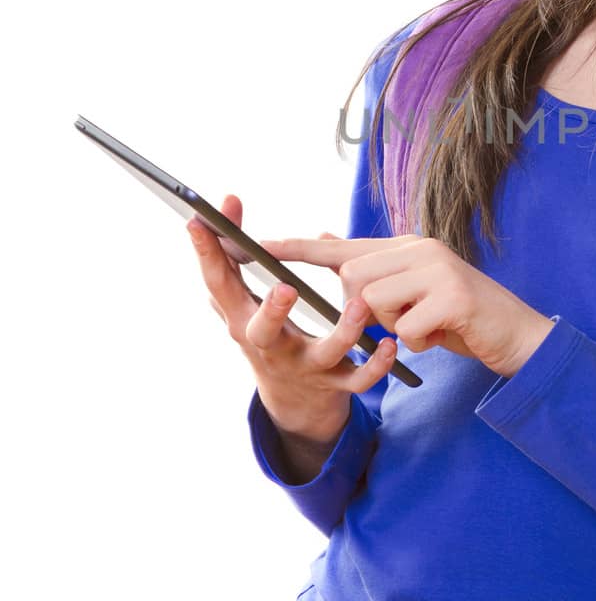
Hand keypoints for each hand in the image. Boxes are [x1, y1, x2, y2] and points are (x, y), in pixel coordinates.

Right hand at [185, 194, 398, 441]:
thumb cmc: (265, 332)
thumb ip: (234, 255)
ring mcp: (304, 367)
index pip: (219, 284)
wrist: (291, 399)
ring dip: (344, 331)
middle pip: (263, 332)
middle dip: (272, 312)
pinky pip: (358, 380)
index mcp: (243, 319)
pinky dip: (376, 365)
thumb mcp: (243, 300)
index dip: (206, 254)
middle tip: (285, 288)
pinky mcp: (336, 384)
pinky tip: (391, 344)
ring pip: (324, 354)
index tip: (199, 222)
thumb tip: (228, 200)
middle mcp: (270, 346)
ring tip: (360, 304)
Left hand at [258, 232, 555, 378]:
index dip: (296, 248)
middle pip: (353, 280)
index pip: (340, 246)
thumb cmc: (459, 316)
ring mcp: (438, 269)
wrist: (517, 334)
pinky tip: (442, 335)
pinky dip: (419, 342)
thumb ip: (372, 269)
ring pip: (375, 304)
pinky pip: (406, 327)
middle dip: (366, 311)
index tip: (254, 248)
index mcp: (405, 247)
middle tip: (402, 320)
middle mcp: (419, 249)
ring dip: (395, 327)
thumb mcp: (413, 291)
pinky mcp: (453, 296)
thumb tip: (325, 240)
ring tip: (426, 325)